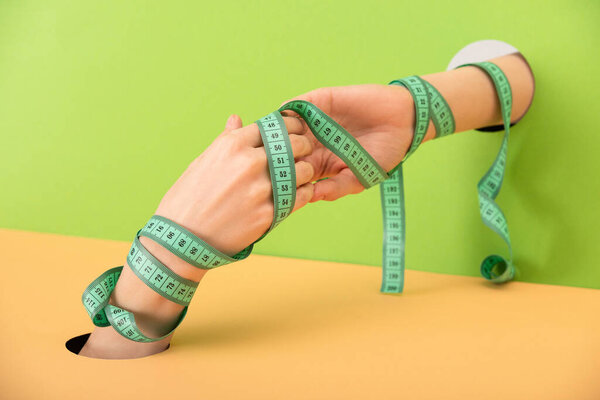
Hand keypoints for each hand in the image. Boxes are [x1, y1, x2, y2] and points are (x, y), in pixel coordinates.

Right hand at [80, 114, 315, 358]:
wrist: (182, 239)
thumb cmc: (188, 199)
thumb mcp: (202, 162)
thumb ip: (226, 140)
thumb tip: (237, 119)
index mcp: (232, 146)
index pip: (274, 125)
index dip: (288, 127)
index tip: (292, 133)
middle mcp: (249, 163)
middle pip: (294, 144)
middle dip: (302, 146)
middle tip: (302, 153)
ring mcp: (261, 189)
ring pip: (303, 170)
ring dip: (305, 171)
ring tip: (300, 176)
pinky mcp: (268, 213)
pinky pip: (301, 197)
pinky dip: (304, 193)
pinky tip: (299, 193)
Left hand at [281, 84, 413, 200]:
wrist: (403, 120)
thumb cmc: (383, 153)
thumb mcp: (360, 177)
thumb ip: (335, 188)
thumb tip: (310, 197)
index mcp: (318, 164)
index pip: (291, 173)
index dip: (281, 180)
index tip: (275, 188)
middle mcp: (312, 143)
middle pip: (282, 151)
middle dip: (274, 158)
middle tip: (270, 165)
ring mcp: (313, 122)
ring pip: (283, 129)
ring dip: (276, 136)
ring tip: (275, 145)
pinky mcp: (318, 102)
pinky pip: (294, 106)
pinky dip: (285, 115)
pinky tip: (285, 125)